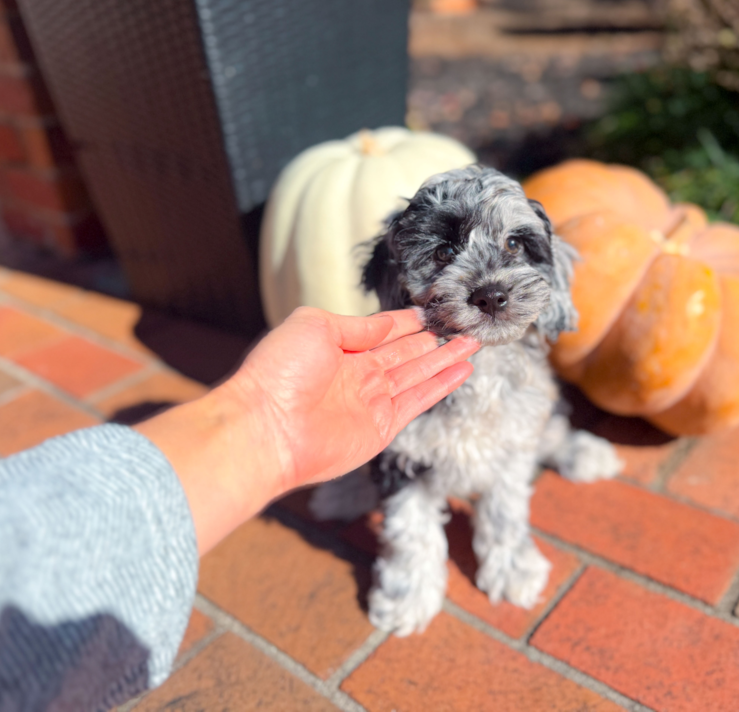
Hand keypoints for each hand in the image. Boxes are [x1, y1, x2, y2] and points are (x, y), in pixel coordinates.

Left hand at [229, 306, 479, 489]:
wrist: (265, 427)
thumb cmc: (277, 373)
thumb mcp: (314, 326)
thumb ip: (356, 326)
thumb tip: (387, 324)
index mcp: (338, 349)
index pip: (384, 332)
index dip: (409, 321)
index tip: (434, 311)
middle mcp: (357, 376)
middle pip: (406, 353)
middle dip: (434, 339)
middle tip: (464, 325)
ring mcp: (370, 402)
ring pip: (418, 375)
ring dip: (446, 359)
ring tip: (473, 343)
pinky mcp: (381, 428)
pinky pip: (418, 402)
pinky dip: (441, 386)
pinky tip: (462, 371)